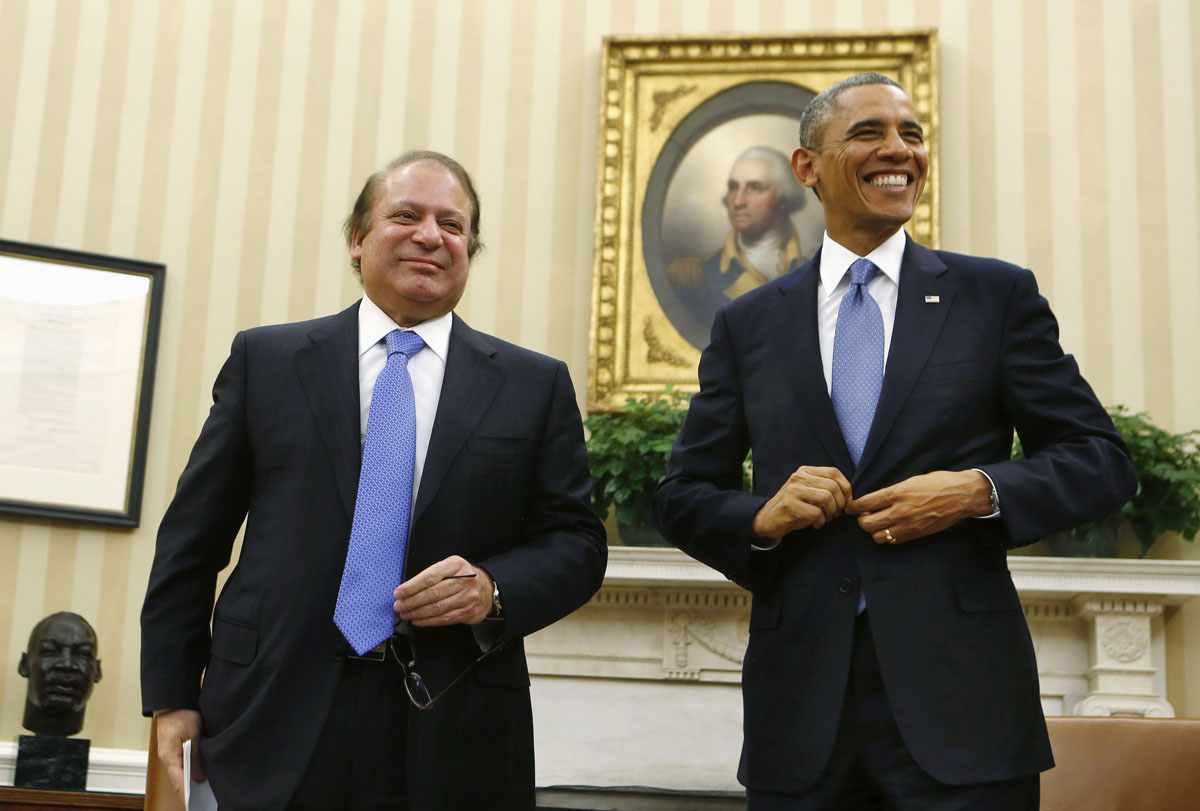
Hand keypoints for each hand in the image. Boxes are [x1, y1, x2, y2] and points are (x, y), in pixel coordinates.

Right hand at [154, 708, 202, 800]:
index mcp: (170, 757)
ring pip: (181, 771)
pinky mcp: (175, 746)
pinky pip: (182, 762)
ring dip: (191, 780)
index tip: (195, 805)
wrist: (174, 699)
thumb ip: (196, 757)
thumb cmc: (182, 714)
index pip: (179, 783)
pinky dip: (191, 769)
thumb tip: (199, 779)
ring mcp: (170, 752)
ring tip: (205, 790)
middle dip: (191, 791)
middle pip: (179, 779)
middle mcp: (168, 757)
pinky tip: (201, 772)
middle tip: (204, 800)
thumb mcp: (193, 735)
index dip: (187, 796)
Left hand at [394, 555, 493, 625]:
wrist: (487, 588)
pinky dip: (428, 621)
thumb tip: (407, 588)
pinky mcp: (468, 612)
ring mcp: (468, 598)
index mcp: (456, 565)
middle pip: (433, 594)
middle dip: (412, 601)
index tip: (399, 592)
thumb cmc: (463, 576)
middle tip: (399, 605)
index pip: (430, 577)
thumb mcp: (451, 566)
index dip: (412, 586)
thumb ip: (433, 574)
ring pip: (437, 608)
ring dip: (417, 613)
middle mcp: (464, 580)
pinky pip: (444, 619)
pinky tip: (418, 620)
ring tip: (406, 613)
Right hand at [751, 466, 852, 538]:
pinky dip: (821, 521)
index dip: (846, 488)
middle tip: (837, 514)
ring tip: (826, 518)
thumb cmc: (794, 507)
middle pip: (832, 486)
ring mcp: (793, 490)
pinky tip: (816, 524)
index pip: (834, 472)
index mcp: (805, 471)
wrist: (767, 518)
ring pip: (826, 498)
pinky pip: (816, 513)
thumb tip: (849, 496)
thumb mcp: (808, 491)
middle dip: (840, 503)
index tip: (847, 502)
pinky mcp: (790, 505)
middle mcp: (798, 477)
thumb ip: (824, 487)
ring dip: (831, 513)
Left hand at [847, 470, 992, 544]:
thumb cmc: (938, 483)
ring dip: (874, 530)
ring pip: (877, 536)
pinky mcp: (916, 534)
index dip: (853, 507)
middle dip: (861, 520)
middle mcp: (899, 511)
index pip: (865, 504)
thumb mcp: (911, 481)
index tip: (850, 508)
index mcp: (896, 493)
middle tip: (864, 515)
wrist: (962, 495)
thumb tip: (875, 499)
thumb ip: (892, 492)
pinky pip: (893, 541)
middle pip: (866, 524)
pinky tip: (890, 528)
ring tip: (877, 523)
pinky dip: (887, 536)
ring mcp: (908, 525)